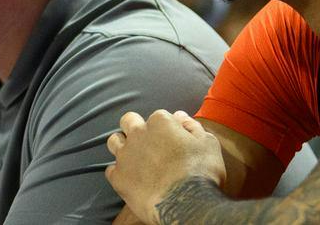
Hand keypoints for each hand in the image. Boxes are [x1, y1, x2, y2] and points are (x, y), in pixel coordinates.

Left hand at [105, 109, 224, 222]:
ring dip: (123, 147)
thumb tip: (180, 116)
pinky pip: (111, 170)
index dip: (166, 129)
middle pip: (128, 121)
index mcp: (160, 122)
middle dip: (135, 128)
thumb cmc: (202, 172)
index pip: (158, 117)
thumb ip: (193, 126)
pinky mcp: (118, 177)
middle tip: (148, 145)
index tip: (172, 141)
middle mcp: (138, 133)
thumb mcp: (208, 144)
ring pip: (114, 141)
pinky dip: (120, 173)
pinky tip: (132, 180)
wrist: (187, 203)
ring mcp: (125, 155)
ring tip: (136, 160)